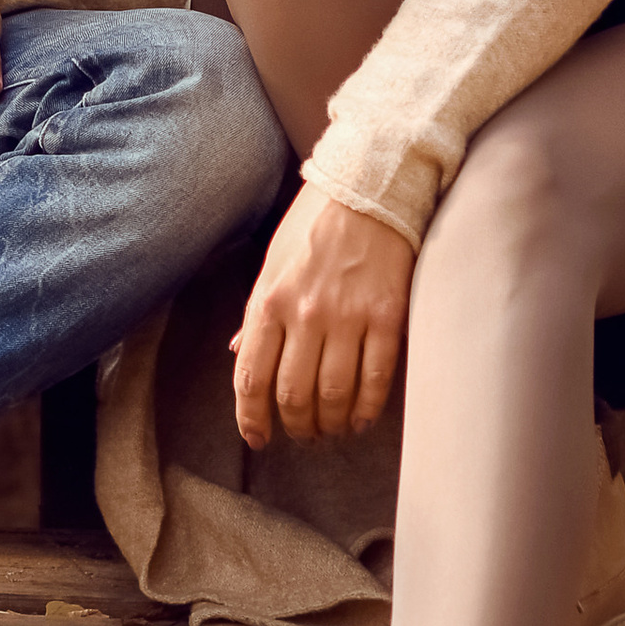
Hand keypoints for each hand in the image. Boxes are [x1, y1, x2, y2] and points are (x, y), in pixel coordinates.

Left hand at [231, 177, 414, 448]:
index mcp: (268, 300)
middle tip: (303, 435)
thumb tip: (238, 353)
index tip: (258, 439)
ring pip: (333, 395)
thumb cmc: (315, 223)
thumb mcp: (272, 263)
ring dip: (331, 424)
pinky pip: (375, 379)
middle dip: (296, 427)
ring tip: (333, 430)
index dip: (251, 419)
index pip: (251, 377)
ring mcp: (347, 317)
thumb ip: (255, 313)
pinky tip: (362, 419)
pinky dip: (367, 409)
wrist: (369, 187)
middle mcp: (304, 313)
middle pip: (293, 395)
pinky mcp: (386, 316)